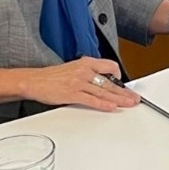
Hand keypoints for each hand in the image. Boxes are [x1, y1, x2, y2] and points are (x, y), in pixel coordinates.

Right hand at [25, 56, 139, 110]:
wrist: (34, 80)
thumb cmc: (52, 77)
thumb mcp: (73, 69)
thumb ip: (88, 74)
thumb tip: (102, 83)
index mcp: (86, 62)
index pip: (110, 67)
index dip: (119, 77)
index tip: (125, 86)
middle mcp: (84, 71)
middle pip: (110, 82)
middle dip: (124, 91)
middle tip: (134, 98)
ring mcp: (78, 82)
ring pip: (103, 91)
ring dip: (119, 99)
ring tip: (128, 104)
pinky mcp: (72, 93)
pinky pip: (91, 99)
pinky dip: (103, 104)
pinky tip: (111, 107)